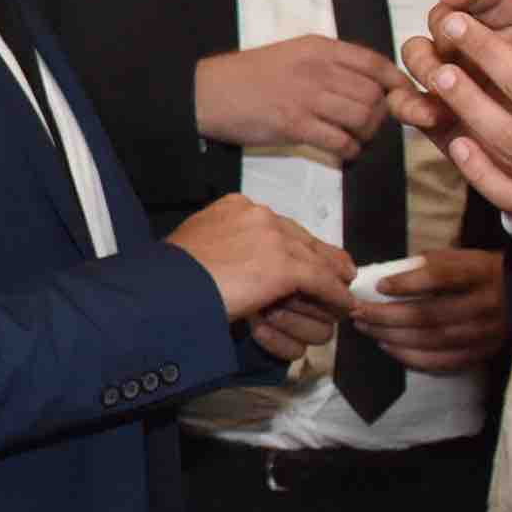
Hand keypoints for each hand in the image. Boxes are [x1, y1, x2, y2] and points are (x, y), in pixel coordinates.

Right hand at [166, 195, 352, 336]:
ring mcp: (275, 239)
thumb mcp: (196, 242)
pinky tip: (344, 306)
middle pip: (303, 238)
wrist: (167, 286)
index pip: (279, 225)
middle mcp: (259, 214)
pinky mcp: (286, 267)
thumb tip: (232, 258)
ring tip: (343, 292)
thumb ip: (223, 242)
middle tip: (337, 275)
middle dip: (321, 258)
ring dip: (332, 279)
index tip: (305, 258)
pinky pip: (323, 282)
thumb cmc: (170, 272)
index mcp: (236, 205)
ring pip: (317, 259)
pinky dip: (336, 295)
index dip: (295, 245)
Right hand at [195, 35, 402, 159]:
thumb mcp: (291, 54)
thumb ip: (328, 63)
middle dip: (381, 114)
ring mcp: (306, 97)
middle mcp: (317, 69)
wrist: (205, 93)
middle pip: (373, 94)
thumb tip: (368, 81)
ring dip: (367, 134)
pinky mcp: (294, 125)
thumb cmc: (247, 75)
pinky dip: (349, 151)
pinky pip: (339, 141)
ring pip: (362, 118)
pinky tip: (344, 151)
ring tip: (357, 138)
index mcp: (318, 48)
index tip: (401, 96)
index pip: (375, 63)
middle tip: (371, 125)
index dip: (396, 82)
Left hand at [341, 244, 509, 376]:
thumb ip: (425, 266)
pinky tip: (388, 346)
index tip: (380, 286)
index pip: (442, 278)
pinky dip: (410, 358)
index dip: (408, 283)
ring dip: (392, 337)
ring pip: (431, 341)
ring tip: (366, 328)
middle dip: (386, 316)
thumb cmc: (475, 273)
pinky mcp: (481, 354)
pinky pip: (441, 362)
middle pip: (429, 316)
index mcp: (479, 274)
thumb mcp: (457, 257)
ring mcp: (484, 334)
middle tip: (358, 313)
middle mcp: (485, 305)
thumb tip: (381, 278)